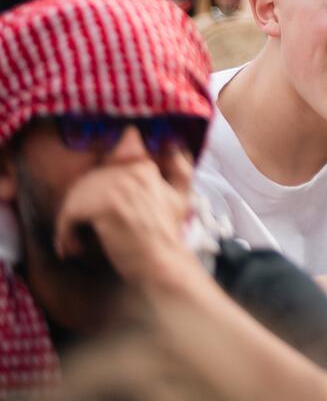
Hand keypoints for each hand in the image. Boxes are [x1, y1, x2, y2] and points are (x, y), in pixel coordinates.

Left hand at [55, 155, 199, 291]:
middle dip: (78, 207)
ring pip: (74, 196)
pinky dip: (65, 233)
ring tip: (74, 242)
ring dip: (68, 222)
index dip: (94, 192)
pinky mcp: (106, 207)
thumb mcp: (180, 196)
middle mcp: (131, 171)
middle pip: (85, 182)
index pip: (103, 168)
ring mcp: (119, 187)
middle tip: (79, 231)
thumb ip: (179, 168)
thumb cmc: (167, 235)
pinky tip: (73, 248)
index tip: (95, 214)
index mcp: (145, 167)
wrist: (163, 263)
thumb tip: (171, 143)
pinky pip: (69, 213)